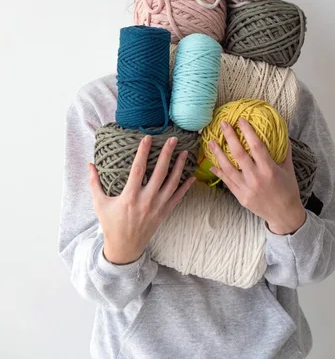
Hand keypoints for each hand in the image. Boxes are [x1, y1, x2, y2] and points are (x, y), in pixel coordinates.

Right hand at [89, 135, 196, 263]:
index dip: (143, 152)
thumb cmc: (111, 224)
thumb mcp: (99, 204)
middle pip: (160, 173)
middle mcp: (146, 201)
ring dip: (179, 167)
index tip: (147, 138)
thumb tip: (89, 164)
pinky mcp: (164, 213)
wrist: (124, 248)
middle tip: (173, 139)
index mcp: (129, 197)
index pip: (138, 169)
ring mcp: (157, 207)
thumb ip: (94, 183)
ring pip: (172, 183)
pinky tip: (192, 176)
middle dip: (167, 154)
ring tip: (185, 152)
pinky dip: (186, 187)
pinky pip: (178, 198)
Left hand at [208, 119, 305, 234]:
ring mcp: (246, 189)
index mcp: (269, 169)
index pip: (256, 146)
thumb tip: (282, 133)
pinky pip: (227, 182)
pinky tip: (212, 164)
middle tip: (223, 124)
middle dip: (230, 137)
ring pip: (228, 168)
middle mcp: (256, 178)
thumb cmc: (288, 189)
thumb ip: (284, 151)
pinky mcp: (240, 197)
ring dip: (218, 154)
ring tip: (211, 142)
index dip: (247, 131)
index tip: (241, 120)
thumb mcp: (288, 169)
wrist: (284, 215)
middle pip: (239, 154)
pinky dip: (219, 172)